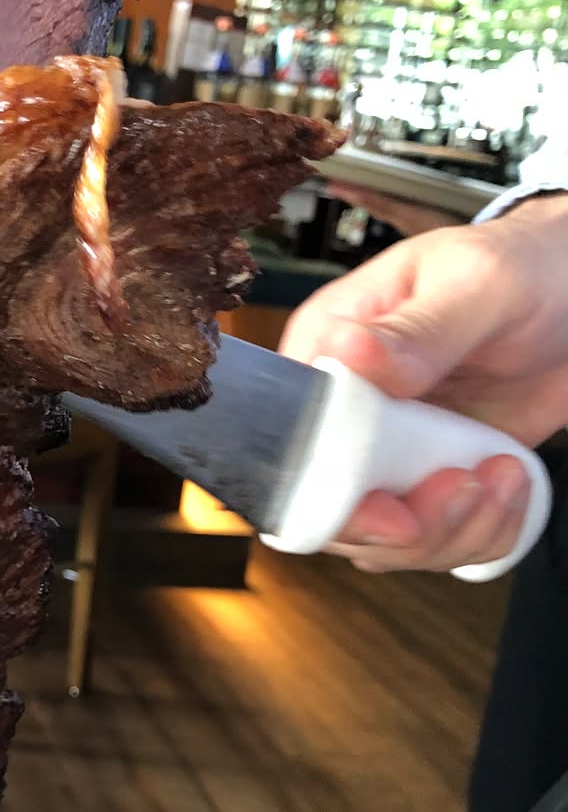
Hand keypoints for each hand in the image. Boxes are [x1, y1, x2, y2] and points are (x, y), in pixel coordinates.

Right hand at [280, 193, 567, 572]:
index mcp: (327, 353)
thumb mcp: (476, 284)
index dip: (325, 491)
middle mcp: (344, 414)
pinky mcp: (431, 482)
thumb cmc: (520, 268)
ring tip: (503, 475)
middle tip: (463, 489)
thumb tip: (345, 352)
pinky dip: (482, 536)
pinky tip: (512, 484)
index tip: (388, 504)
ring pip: (382, 542)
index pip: (290, 441)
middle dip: (400, 528)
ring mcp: (388, 455)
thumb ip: (417, 328)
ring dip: (450, 533)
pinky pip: (435, 542)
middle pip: (328, 511)